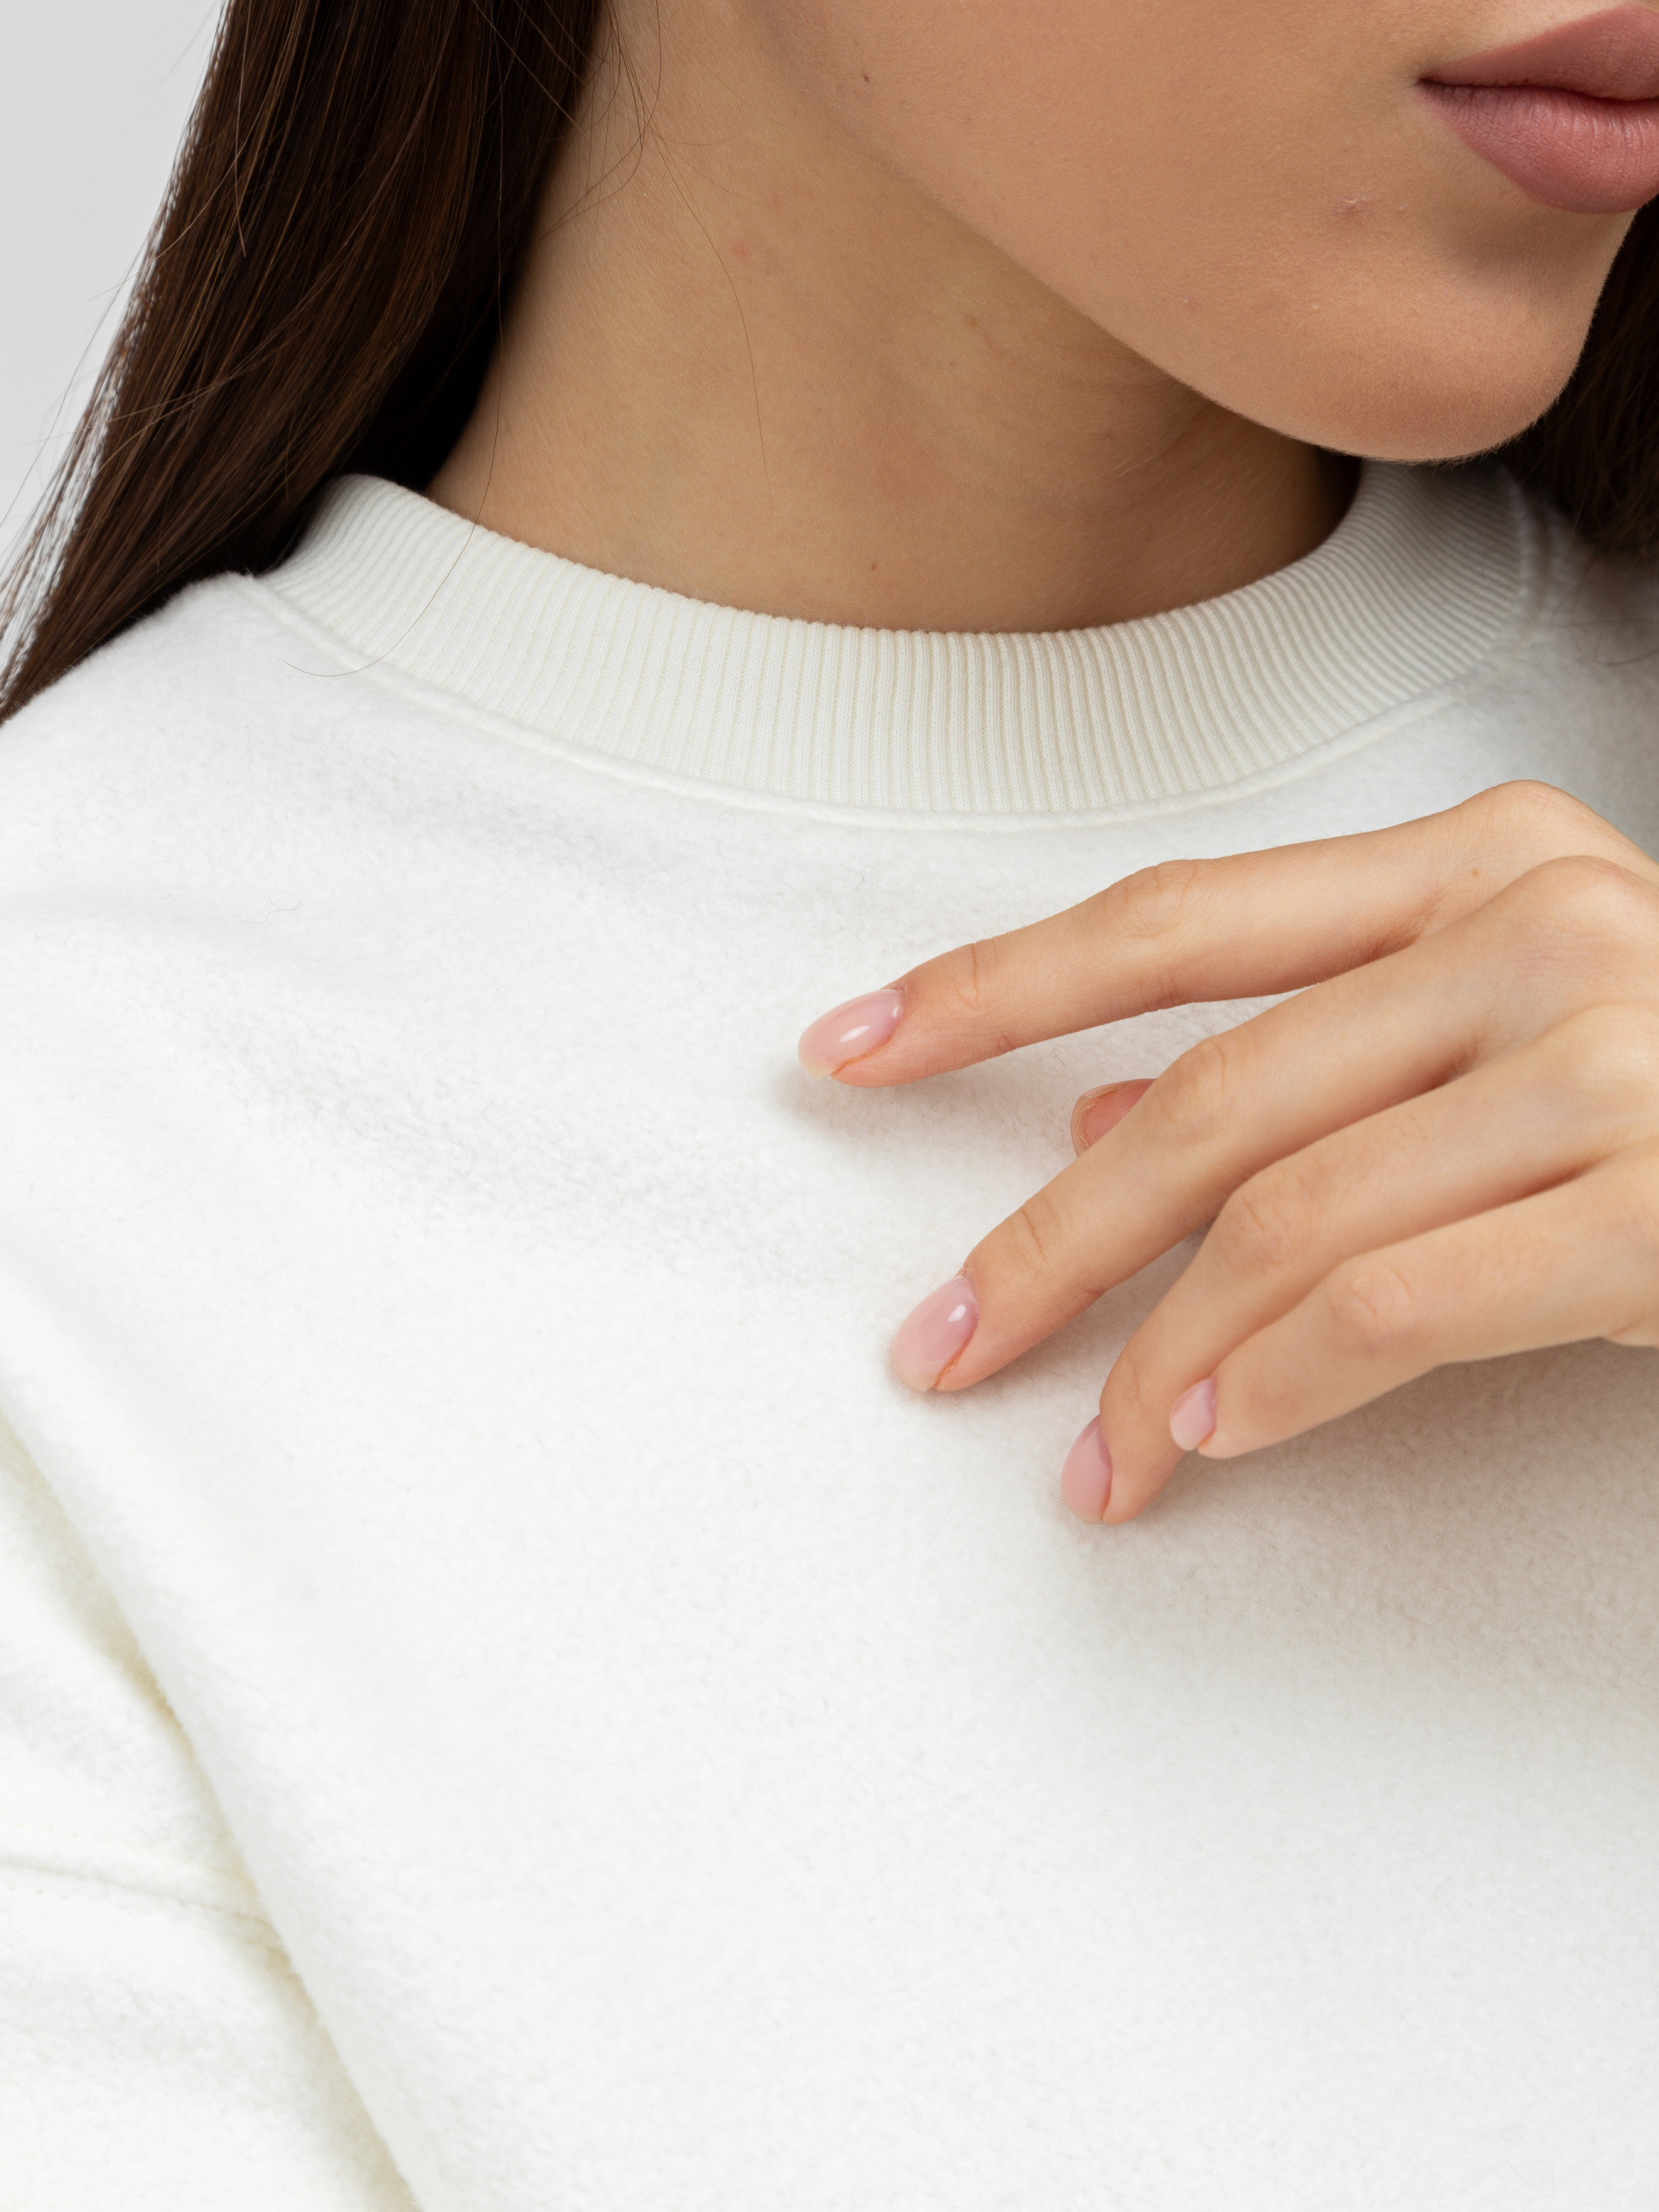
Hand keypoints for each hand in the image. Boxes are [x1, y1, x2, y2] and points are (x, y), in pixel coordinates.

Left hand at [797, 782, 1658, 1522]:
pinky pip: (1403, 1299)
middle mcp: (1541, 926)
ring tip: (1095, 1453)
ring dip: (1157, 1353)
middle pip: (1207, 1096)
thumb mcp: (1511, 1034)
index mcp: (1482, 860)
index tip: (849, 1053)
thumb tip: (1096, 1122)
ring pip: (1287, 1216)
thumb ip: (1316, 1065)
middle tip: (942, 1342)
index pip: (1172, 924)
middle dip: (1046, 1242)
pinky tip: (1211, 1435)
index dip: (988, 991)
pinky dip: (1284, 1380)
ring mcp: (1616, 1054)